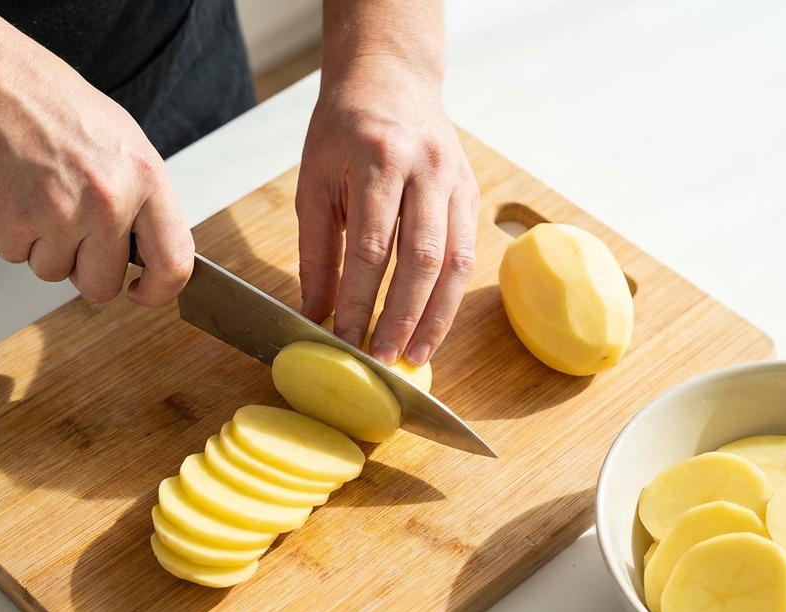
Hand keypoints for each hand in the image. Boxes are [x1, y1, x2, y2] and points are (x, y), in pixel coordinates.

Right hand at [0, 42, 192, 305]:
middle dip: (84, 270)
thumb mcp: (122, 141)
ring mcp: (60, 216)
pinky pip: (16, 257)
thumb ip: (141, 199)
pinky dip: (10, 233)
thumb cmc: (51, 103)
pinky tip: (13, 192)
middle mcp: (108, 202)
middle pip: (103, 285)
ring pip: (54, 273)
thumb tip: (149, 250)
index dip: (157, 291)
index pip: (173, 263)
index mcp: (145, 179)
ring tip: (38, 194)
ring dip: (43, 246)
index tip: (142, 292)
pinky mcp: (13, 225)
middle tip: (69, 230)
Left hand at [296, 56, 478, 365]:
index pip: (370, 248)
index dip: (358, 302)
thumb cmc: (344, 130)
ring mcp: (456, 181)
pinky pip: (468, 253)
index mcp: (379, 160)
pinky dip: (451, 296)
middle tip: (384, 359)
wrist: (391, 77)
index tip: (344, 342)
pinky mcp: (471, 193)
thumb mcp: (314, 183)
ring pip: (455, 262)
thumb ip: (316, 252)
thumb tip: (315, 314)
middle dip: (402, 317)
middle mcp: (426, 169)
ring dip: (436, 317)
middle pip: (421, 260)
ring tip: (415, 356)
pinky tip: (433, 325)